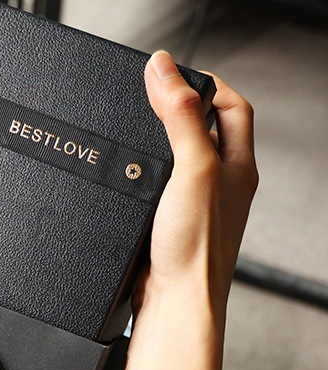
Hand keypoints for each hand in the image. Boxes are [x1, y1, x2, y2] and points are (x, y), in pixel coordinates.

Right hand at [135, 50, 258, 324]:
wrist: (174, 300)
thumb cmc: (196, 248)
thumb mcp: (192, 168)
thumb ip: (180, 117)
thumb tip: (164, 68)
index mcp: (239, 165)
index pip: (234, 107)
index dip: (208, 83)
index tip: (176, 73)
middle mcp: (223, 184)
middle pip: (210, 130)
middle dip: (182, 108)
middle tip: (151, 98)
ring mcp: (198, 205)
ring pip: (184, 160)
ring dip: (162, 142)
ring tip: (137, 131)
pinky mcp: (172, 224)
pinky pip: (163, 188)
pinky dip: (147, 174)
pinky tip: (129, 177)